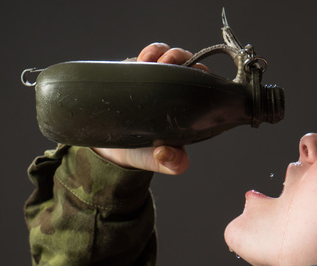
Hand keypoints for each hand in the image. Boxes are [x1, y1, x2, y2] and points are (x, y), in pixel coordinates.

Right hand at [93, 43, 207, 174]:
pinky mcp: (142, 72)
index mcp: (190, 111)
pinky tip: (143, 58)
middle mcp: (179, 92)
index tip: (191, 77)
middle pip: (191, 66)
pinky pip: (152, 55)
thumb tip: (165, 153)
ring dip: (165, 53)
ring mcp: (161, 80)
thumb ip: (170, 163)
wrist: (111, 148)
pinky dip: (151, 52)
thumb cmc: (143, 154)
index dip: (202, 79)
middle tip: (168, 64)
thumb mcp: (158, 161)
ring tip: (150, 60)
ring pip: (172, 57)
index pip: (205, 88)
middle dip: (184, 60)